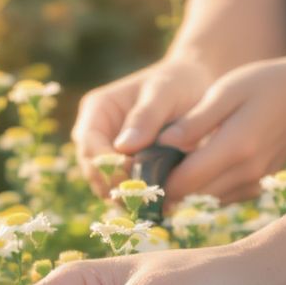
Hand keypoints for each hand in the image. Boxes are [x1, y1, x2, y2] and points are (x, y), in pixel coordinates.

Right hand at [72, 57, 213, 196]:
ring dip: (126, 198)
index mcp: (97, 110)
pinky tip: (158, 202)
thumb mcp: (164, 92)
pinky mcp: (123, 170)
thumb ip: (145, 117)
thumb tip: (123, 148)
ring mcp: (107, 155)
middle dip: (116, 186)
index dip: (108, 166)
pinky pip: (122, 192)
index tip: (135, 176)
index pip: (89, 145)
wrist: (196, 87)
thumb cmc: (179, 83)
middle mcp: (95, 135)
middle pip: (93, 171)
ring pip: (105, 186)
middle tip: (147, 197)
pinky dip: (137, 200)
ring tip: (155, 201)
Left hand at [157, 55, 285, 205]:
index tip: (136, 167)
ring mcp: (252, 184)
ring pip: (201, 201)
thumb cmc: (263, 85)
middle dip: (162, 187)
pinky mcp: (254, 188)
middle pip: (188, 198)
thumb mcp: (225, 91)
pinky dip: (200, 187)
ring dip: (181, 189)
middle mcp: (245, 174)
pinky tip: (191, 166)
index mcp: (234, 148)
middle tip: (142, 169)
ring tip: (164, 165)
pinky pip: (217, 197)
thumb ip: (194, 121)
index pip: (182, 183)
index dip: (154, 179)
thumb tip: (161, 144)